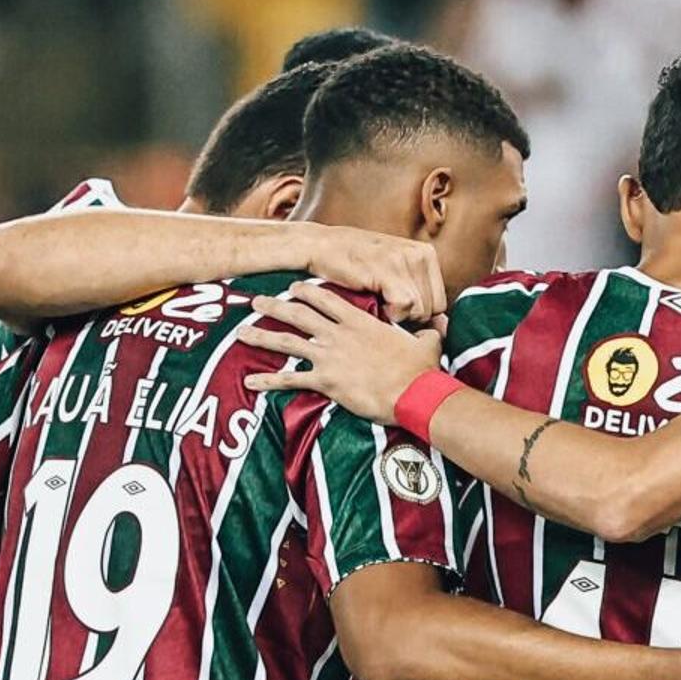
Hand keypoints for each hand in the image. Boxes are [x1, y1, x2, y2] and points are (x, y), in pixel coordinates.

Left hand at [239, 281, 441, 420]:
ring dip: (261, 337)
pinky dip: (267, 382)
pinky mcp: (326, 382)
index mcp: (359, 322)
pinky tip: (249, 382)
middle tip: (255, 301)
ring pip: (286, 342)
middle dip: (274, 306)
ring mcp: (329, 357)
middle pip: (298, 314)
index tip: (293, 286)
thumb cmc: (421, 370)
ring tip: (240, 333)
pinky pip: (290, 381)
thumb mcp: (426, 345)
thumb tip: (440, 328)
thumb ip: (426, 334)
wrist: (415, 392)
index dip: (307, 291)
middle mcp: (339, 335)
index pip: (327, 299)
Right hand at [295, 225, 446, 329]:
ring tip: (379, 300)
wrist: (319, 246)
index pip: (440, 302)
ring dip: (398, 315)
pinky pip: (405, 306)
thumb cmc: (355, 264)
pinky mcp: (389, 268)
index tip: (398, 309)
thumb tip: (444, 329)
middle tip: (386, 306)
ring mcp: (405, 259)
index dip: (420, 314)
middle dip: (411, 317)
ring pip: (420, 310)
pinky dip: (390, 313)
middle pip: (433, 308)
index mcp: (426, 252)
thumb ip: (419, 295)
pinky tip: (374, 301)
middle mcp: (420, 253)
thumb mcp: (394, 273)